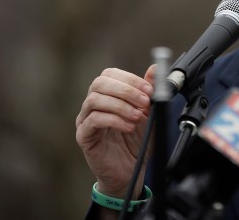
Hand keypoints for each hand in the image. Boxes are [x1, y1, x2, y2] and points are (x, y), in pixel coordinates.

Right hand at [76, 66, 154, 198]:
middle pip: (99, 83)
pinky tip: (128, 126)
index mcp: (107, 95)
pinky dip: (113, 120)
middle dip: (126, 90)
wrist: (132, 169)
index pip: (110, 74)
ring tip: (137, 116)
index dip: (130, 79)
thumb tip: (154, 68)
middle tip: (144, 102)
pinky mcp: (84, 136)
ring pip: (94, 100)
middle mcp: (93, 104)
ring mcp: (85, 120)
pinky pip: (93, 121)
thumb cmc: (137, 141)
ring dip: (120, 105)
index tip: (149, 90)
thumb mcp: (149, 114)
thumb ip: (149, 91)